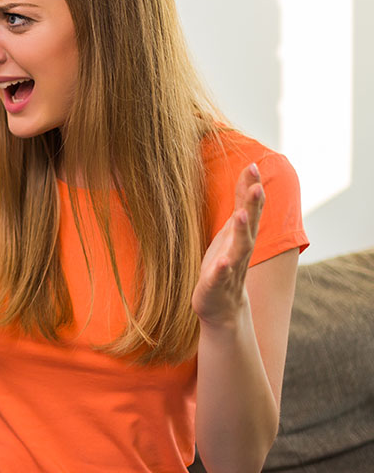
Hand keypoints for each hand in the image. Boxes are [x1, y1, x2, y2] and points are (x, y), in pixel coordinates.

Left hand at [194, 163, 265, 327]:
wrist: (222, 306)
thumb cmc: (225, 261)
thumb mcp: (232, 229)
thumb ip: (241, 202)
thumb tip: (250, 171)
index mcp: (242, 235)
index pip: (250, 208)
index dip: (251, 188)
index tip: (253, 166)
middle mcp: (241, 250)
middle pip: (250, 225)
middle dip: (253, 206)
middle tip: (256, 187)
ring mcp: (230, 267)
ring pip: (239, 248)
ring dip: (242, 232)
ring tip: (241, 215)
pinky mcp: (216, 285)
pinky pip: (220, 276)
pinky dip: (222, 268)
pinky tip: (222, 261)